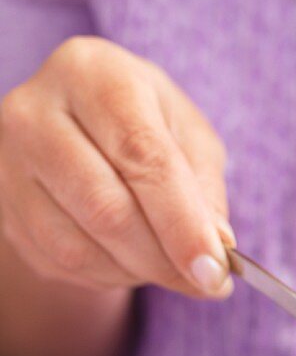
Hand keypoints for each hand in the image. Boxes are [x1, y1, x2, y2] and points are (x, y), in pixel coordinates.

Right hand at [0, 36, 233, 297]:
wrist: (78, 127)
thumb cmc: (145, 126)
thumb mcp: (189, 138)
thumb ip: (205, 191)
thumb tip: (214, 248)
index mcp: (93, 74)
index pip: (141, 156)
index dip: (182, 223)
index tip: (215, 270)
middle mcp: (35, 111)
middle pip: (105, 207)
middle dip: (163, 258)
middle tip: (205, 282)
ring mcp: (8, 162)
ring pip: (78, 247)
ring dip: (137, 271)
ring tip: (170, 265)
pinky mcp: (2, 206)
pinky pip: (60, 263)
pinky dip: (109, 275)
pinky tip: (130, 259)